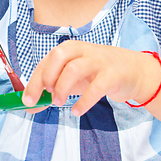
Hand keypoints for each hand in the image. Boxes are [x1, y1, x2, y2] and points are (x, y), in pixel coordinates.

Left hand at [22, 40, 150, 115]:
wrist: (133, 71)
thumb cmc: (98, 73)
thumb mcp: (74, 78)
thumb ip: (53, 89)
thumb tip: (30, 106)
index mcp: (70, 49)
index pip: (47, 60)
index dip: (34, 80)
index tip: (27, 100)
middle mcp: (83, 51)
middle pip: (58, 56)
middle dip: (47, 77)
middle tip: (46, 96)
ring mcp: (98, 61)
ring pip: (74, 68)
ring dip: (62, 87)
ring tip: (59, 103)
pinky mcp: (112, 75)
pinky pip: (96, 87)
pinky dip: (84, 101)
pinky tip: (77, 111)